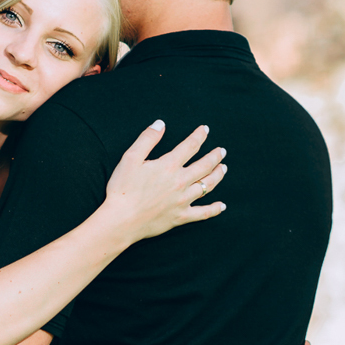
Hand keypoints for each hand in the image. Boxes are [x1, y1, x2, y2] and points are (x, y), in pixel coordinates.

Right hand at [102, 121, 226, 243]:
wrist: (121, 220)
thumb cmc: (122, 189)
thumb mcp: (130, 158)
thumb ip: (147, 139)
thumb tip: (160, 123)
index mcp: (169, 166)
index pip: (190, 146)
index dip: (199, 136)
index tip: (205, 130)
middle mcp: (180, 182)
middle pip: (205, 166)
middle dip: (215, 156)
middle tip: (221, 151)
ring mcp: (183, 200)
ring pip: (208, 186)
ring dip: (218, 176)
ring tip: (223, 169)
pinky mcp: (181, 217)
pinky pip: (203, 213)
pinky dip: (214, 209)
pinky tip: (222, 205)